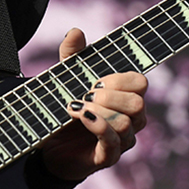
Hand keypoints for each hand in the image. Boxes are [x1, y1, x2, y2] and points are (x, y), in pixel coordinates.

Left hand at [38, 28, 147, 181]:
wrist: (48, 142)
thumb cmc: (67, 106)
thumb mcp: (66, 77)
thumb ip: (71, 55)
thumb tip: (75, 31)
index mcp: (125, 97)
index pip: (140, 83)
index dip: (119, 79)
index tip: (95, 80)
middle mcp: (130, 119)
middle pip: (138, 104)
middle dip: (110, 96)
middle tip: (86, 94)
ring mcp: (121, 140)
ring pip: (126, 124)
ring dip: (99, 112)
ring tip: (76, 107)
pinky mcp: (107, 157)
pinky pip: (113, 144)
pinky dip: (97, 127)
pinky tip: (81, 116)